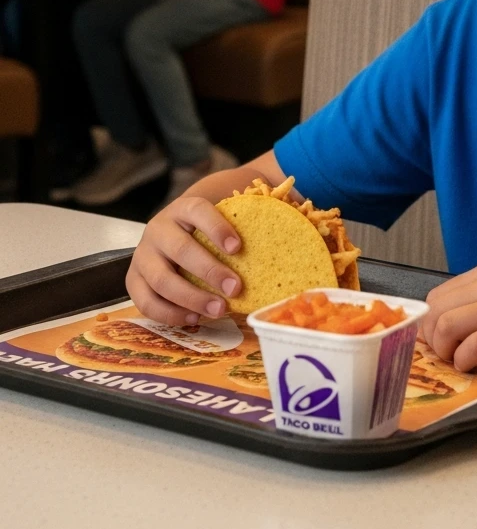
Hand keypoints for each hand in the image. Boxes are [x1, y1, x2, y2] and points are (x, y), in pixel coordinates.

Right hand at [126, 195, 244, 324]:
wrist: (170, 235)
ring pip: (162, 280)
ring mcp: (143, 255)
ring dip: (192, 298)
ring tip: (219, 309)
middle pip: (181, 250)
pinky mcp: (133, 281)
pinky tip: (195, 318)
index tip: (238, 248)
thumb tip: (291, 213)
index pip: (198, 211)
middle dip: (210, 271)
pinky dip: (171, 314)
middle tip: (236, 288)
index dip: (217, 228)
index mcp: (183, 210)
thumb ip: (246, 221)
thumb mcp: (219, 219)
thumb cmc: (204, 232)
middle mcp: (159, 229)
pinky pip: (146, 302)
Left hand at [421, 261, 476, 371]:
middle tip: (444, 357)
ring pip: (444, 327)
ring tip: (458, 363)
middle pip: (434, 311)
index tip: (437, 342)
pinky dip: (464, 361)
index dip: (430, 322)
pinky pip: (471, 347)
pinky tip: (474, 367)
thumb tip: (466, 326)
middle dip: (430, 339)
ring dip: (444, 351)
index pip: (437, 296)